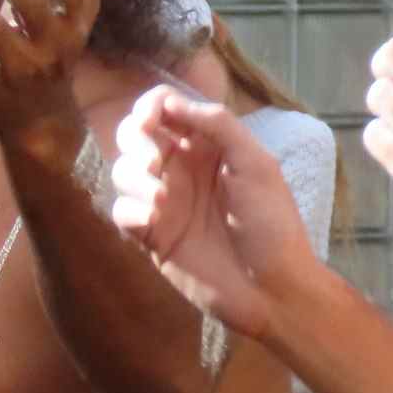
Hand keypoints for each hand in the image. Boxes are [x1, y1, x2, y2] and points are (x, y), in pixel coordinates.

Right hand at [110, 86, 318, 339]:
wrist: (270, 289)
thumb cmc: (272, 225)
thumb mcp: (256, 164)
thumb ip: (218, 126)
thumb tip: (171, 102)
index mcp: (208, 146)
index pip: (165, 109)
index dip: (151, 107)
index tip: (152, 121)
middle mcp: (182, 169)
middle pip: (134, 135)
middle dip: (136, 141)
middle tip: (156, 163)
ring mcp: (165, 202)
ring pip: (123, 171)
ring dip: (134, 179)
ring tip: (163, 201)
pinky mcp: (152, 236)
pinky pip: (121, 212)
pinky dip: (130, 211)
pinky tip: (152, 223)